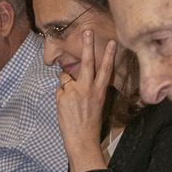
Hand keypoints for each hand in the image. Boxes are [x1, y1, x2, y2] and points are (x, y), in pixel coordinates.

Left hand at [57, 33, 114, 168]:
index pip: (106, 69)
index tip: (112, 42)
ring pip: (66, 77)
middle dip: (87, 45)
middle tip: (87, 31)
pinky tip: (66, 109)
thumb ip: (89, 89)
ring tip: (71, 103)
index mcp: (100, 91)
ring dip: (66, 85)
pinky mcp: (62, 96)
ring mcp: (74, 91)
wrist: (82, 140)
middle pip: (87, 62)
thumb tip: (75, 78)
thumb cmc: (90, 124)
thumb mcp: (96, 104)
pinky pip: (59, 90)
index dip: (109, 55)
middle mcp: (88, 88)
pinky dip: (61, 97)